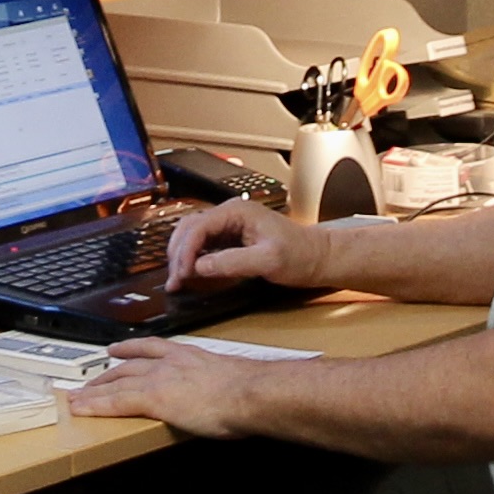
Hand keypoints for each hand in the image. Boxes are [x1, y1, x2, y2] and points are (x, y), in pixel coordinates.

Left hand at [68, 338, 260, 432]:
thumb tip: (229, 394)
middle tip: (89, 381)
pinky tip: (81, 408)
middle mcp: (169, 362)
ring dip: (93, 390)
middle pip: (127, 366)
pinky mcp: (152, 398)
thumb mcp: (234, 379)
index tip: (117, 350)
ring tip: (76, 397)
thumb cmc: (251, 390)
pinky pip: (115, 402)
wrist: (251, 392)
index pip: (152, 349)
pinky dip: (95, 405)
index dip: (131, 350)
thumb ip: (223, 383)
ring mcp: (158, 379)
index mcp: (189, 356)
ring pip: (116, 383)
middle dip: (106, 374)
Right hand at [158, 194, 321, 291]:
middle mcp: (230, 214)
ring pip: (193, 235)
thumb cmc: (300, 255)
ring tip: (177, 280)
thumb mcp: (268, 260)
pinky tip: (190, 274)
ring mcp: (230, 225)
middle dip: (177, 253)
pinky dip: (192, 258)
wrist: (319, 257)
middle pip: (189, 228)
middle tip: (174, 281)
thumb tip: (199, 267)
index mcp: (237, 212)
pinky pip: (204, 244)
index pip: (198, 227)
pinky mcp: (232, 238)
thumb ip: (232, 262)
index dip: (185, 251)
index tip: (182, 274)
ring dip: (181, 256)